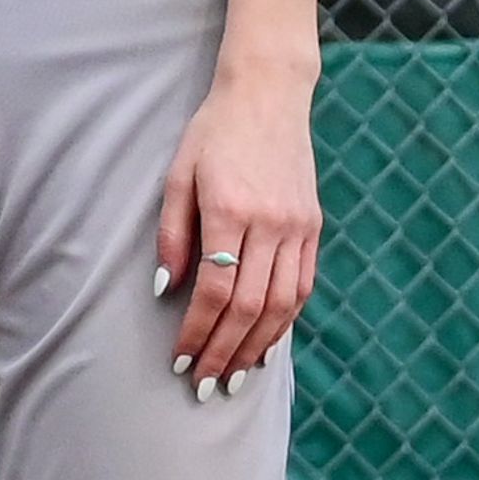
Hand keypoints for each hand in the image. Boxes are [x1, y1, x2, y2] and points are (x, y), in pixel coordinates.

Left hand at [154, 53, 320, 399]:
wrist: (268, 93)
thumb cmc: (213, 132)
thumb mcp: (178, 174)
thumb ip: (172, 235)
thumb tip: (166, 293)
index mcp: (229, 208)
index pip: (214, 290)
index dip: (197, 333)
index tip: (180, 361)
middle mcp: (269, 221)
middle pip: (249, 307)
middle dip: (224, 353)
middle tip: (204, 386)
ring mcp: (297, 225)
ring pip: (282, 305)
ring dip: (257, 348)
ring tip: (235, 377)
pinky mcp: (313, 225)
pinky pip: (302, 285)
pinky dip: (285, 322)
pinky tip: (267, 344)